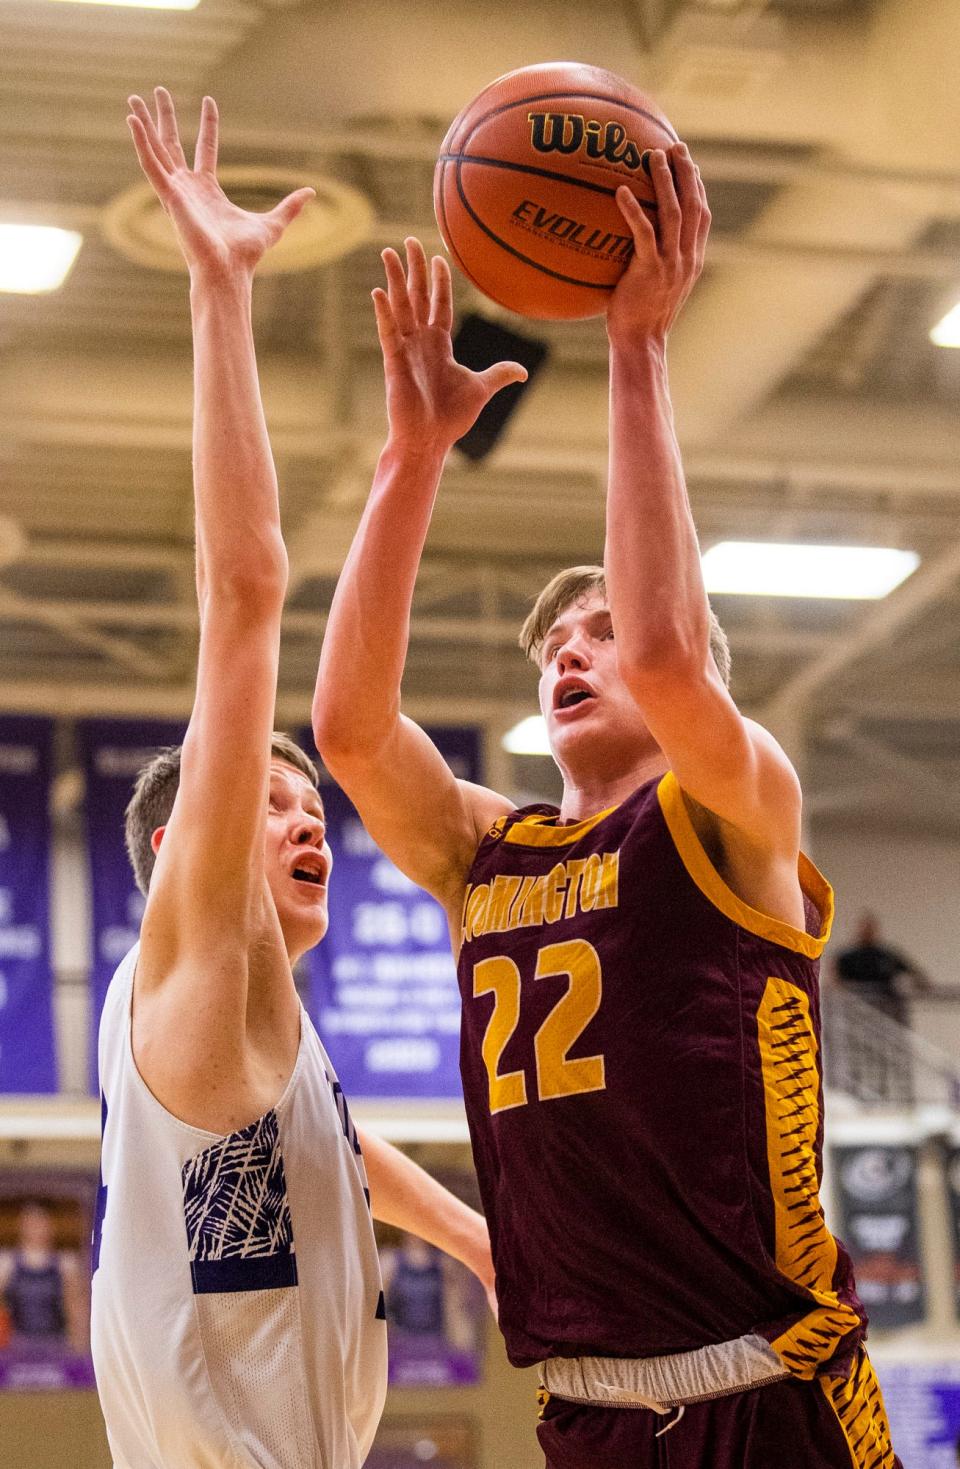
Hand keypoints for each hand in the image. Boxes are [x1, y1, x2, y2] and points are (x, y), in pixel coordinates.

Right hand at [126, 88, 313, 280]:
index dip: (208, 125)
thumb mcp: (273, 224)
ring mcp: (176, 192)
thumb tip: (311, 193)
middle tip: (158, 91)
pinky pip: (150, 165)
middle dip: (164, 118)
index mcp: (208, 191)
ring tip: (132, 99)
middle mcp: (188, 189)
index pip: (205, 149)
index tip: (208, 101)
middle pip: (172, 145)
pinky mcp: (169, 197)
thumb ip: (289, 207)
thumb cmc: (245, 256)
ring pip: (156, 150)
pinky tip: (131, 121)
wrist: (228, 271)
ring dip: (144, 125)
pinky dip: (140, 143)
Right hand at [373, 238, 526, 451]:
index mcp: (439, 345)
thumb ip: (499, 374)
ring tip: (387, 252)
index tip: (439, 257)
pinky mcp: (395, 362)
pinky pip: (388, 331)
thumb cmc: (451, 418)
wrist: (430, 440)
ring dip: (394, 279)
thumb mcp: (481, 389)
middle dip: (414, 269)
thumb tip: (523, 372)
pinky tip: (378, 291)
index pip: (438, 305)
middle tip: (408, 241)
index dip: (439, 281)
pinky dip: (383, 312)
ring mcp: (406, 350)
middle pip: (416, 296)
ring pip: (400, 306)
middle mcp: (420, 342)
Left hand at [606, 143, 709, 344]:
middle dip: (686, 172)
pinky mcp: (650, 270)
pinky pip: (644, 234)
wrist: (641, 342)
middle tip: (676, 146)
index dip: (697, 187)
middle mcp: (687, 258)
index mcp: (692, 260)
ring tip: (652, 157)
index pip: (701, 216)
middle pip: (693, 205)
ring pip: (673, 213)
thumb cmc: (640, 318)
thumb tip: (636, 240)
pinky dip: (634, 211)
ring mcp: (671, 264)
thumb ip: (655, 261)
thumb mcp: (656, 287)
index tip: (689, 163)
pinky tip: (621, 192)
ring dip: (665, 181)